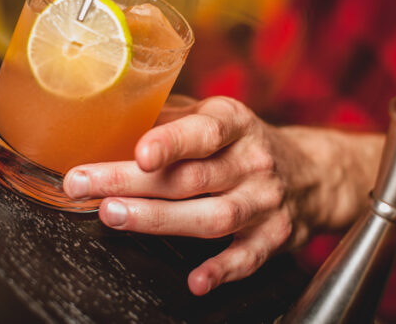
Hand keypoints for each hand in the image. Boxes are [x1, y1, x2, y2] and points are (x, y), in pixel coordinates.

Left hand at [62, 95, 324, 295]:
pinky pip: (248, 257)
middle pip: (192, 177)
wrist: (310, 172)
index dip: (171, 142)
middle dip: (134, 183)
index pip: (203, 132)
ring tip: (115, 217)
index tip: (140, 152)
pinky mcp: (273, 237)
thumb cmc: (241, 142)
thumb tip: (104, 118)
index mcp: (234, 123)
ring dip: (161, 220)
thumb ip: (167, 117)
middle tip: (85, 185)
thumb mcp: (212, 116)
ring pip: (213, 216)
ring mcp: (263, 201)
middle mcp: (251, 160)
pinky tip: (196, 280)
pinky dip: (222, 270)